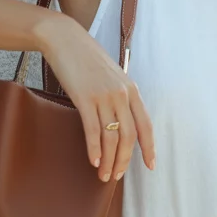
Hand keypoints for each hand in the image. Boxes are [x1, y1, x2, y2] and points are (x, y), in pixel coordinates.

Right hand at [38, 12, 155, 183]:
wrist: (66, 40)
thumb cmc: (87, 59)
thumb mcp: (112, 76)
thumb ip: (119, 96)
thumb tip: (120, 121)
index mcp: (132, 90)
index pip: (145, 125)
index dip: (149, 148)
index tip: (150, 165)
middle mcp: (122, 94)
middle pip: (129, 136)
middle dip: (124, 161)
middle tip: (116, 176)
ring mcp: (104, 96)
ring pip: (111, 137)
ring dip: (109, 160)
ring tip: (104, 175)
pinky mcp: (84, 98)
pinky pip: (92, 129)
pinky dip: (94, 148)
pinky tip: (93, 161)